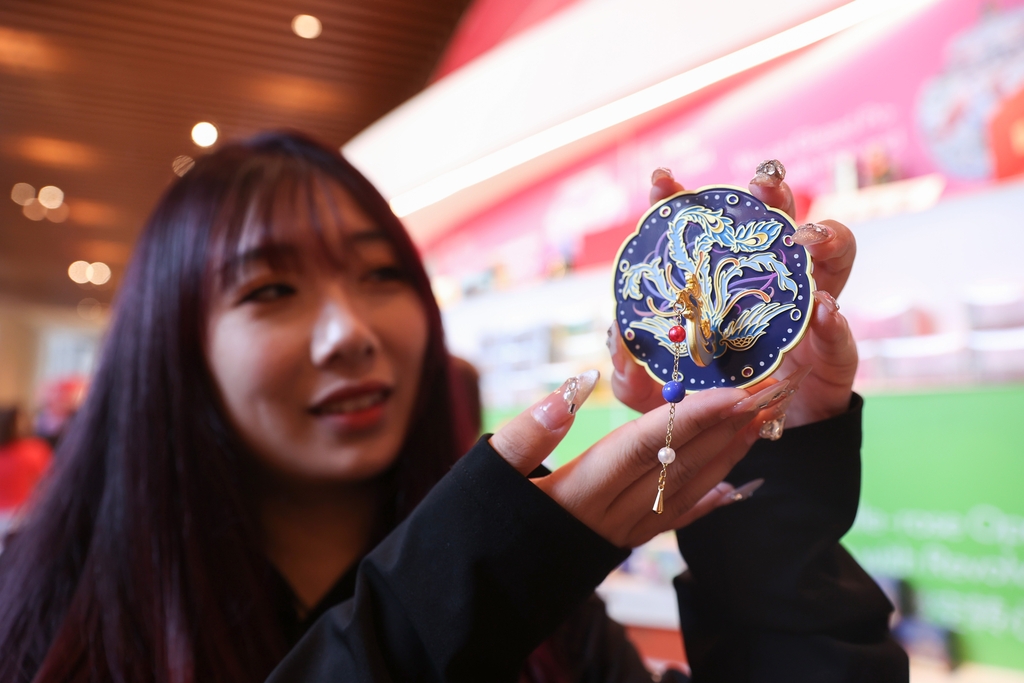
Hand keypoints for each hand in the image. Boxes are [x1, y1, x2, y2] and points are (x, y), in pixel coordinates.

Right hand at [488, 371, 789, 546]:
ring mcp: (618, 535)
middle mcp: (609, 517)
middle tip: (765, 394)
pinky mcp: (618, 545)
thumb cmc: (471, 529)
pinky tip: (733, 488)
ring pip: (684, 493)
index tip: (731, 392)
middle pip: (677, 467)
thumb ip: (529, 432)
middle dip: (724, 429)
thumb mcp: (486, 474)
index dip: (691, 418)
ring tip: (757, 424)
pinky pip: (673, 521)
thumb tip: (574, 385)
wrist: (474, 596)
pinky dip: (707, 501)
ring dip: (725, 457)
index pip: (647, 447)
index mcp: (578, 494)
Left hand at [609, 164, 857, 427]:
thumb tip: (615, 334)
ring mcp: (807, 320)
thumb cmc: (701, 409)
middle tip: (761, 181)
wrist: (748, 451)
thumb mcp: (653, 396)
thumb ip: (630, 373)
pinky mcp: (831, 361)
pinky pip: (841, 340)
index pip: (707, 232)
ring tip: (805, 236)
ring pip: (831, 262)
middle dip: (772, 196)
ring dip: (824, 239)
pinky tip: (824, 310)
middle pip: (778, 228)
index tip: (662, 182)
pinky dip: (835, 325)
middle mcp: (771, 289)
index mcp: (724, 286)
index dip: (685, 203)